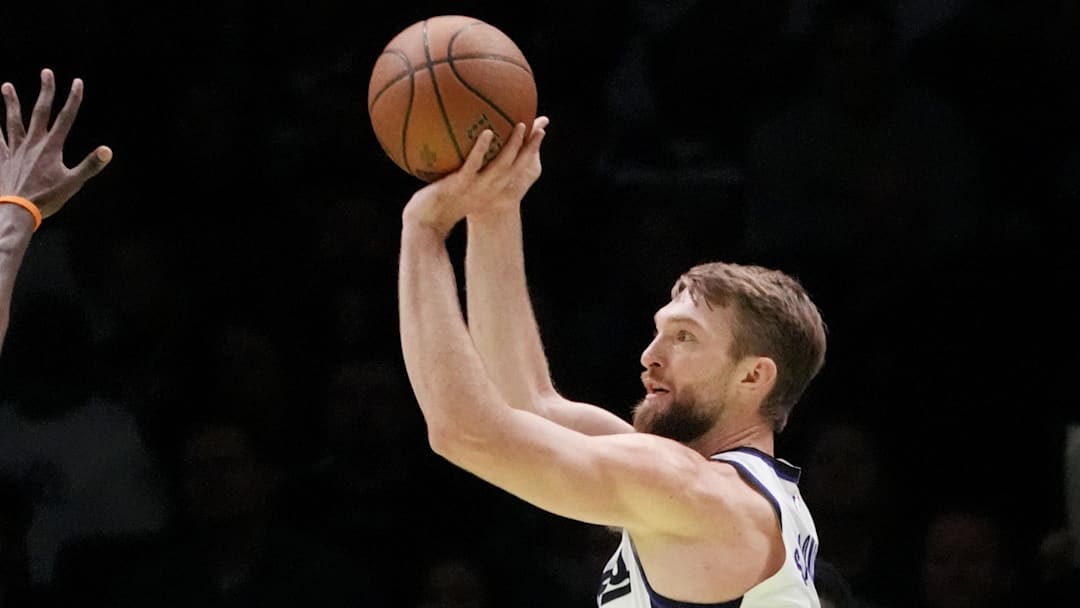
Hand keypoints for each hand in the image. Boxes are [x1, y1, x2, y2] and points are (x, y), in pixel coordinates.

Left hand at [1, 68, 111, 218]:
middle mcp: (33, 143)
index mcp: (51, 147)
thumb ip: (90, 165)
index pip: (65, 118)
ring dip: (11, 103)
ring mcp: (16, 150)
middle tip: (47, 72)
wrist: (16, 210)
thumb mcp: (73, 183)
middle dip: (46, 91)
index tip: (77, 82)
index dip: (73, 99)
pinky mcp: (4, 159)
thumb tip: (107, 150)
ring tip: (6, 86)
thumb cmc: (47, 198)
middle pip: (40, 112)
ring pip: (13, 121)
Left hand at [402, 116, 548, 237]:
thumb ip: (464, 170)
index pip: (515, 170)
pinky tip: (487, 133)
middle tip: (539, 128)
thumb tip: (461, 148)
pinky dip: (481, 149)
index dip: (529, 154)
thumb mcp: (455, 187)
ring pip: (501, 165)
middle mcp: (488, 190)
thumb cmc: (436, 204)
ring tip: (521, 126)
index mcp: (490, 190)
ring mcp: (475, 187)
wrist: (423, 224)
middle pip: (516, 167)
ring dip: (513, 146)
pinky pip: (474, 165)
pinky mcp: (460, 184)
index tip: (539, 135)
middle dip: (529, 149)